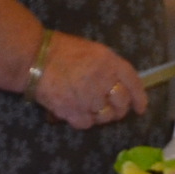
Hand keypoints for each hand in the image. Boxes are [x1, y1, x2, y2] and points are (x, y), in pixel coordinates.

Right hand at [29, 32, 145, 129]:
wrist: (33, 58)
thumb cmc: (60, 49)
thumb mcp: (92, 50)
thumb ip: (108, 66)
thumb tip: (117, 83)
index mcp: (110, 62)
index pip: (133, 82)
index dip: (139, 97)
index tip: (141, 107)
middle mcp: (104, 82)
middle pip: (121, 104)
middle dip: (120, 109)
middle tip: (113, 109)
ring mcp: (90, 99)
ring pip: (106, 116)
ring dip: (102, 115)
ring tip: (91, 108)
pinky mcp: (74, 113)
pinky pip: (87, 123)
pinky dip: (84, 120)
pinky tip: (77, 112)